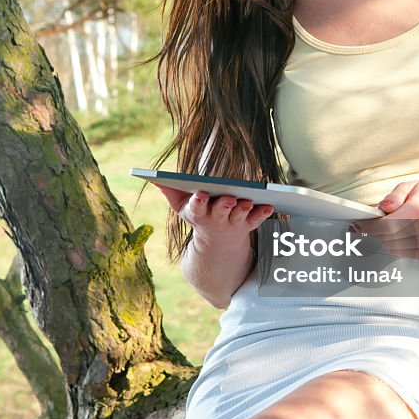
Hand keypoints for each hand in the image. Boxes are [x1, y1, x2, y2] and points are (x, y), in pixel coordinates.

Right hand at [151, 184, 274, 245]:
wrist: (216, 243)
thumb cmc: (198, 214)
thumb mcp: (181, 205)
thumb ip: (169, 190)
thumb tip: (149, 176)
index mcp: (198, 213)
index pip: (197, 208)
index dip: (198, 202)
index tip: (200, 195)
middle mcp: (216, 219)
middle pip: (220, 212)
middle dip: (223, 206)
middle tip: (228, 198)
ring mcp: (233, 222)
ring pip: (239, 216)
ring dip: (243, 209)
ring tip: (248, 201)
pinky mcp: (247, 224)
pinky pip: (256, 219)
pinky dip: (262, 213)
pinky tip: (269, 206)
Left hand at [352, 181, 418, 260]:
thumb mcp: (413, 186)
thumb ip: (396, 195)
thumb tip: (382, 207)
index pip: (389, 224)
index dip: (370, 226)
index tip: (359, 223)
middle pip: (389, 237)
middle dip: (371, 232)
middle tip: (359, 226)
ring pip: (393, 246)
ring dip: (379, 239)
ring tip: (371, 230)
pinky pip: (401, 252)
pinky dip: (391, 245)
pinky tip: (387, 237)